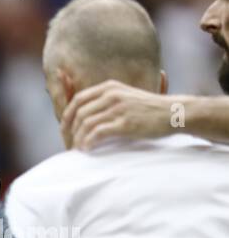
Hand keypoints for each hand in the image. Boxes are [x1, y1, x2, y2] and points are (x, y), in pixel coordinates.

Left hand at [62, 80, 178, 150]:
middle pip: (78, 114)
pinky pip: (97, 133)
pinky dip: (88, 142)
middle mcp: (111, 95)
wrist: (173, 113)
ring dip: (78, 140)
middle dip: (69, 132)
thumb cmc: (147, 110)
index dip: (67, 118)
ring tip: (78, 150)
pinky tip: (88, 149)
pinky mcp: (125, 123)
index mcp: (109, 87)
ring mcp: (118, 108)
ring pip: (85, 124)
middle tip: (70, 145)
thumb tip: (82, 118)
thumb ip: (105, 103)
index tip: (65, 132)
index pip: (77, 101)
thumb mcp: (124, 98)